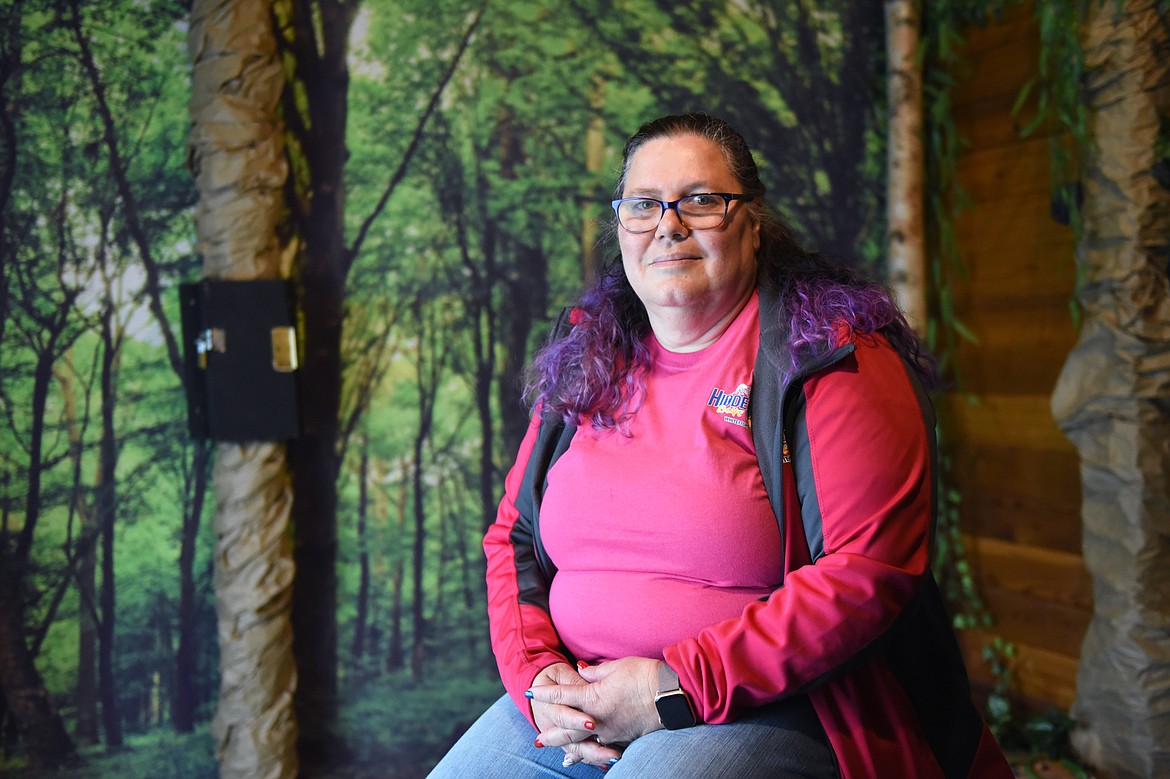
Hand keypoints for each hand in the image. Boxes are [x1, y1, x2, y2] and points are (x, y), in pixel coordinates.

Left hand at [528, 657, 662, 748]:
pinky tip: (589, 757)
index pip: (562, 696)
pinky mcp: (623, 738)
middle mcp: (597, 719)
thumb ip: (595, 672)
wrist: (670, 695)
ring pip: (583, 744)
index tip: (531, 693)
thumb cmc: (644, 675)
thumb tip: (581, 671)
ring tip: (560, 756)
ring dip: (569, 748)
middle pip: (566, 729)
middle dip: (550, 734)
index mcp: (593, 698)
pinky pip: (602, 747)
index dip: (545, 693)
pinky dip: (592, 753)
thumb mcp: (616, 667)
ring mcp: (610, 732)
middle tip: (537, 740)